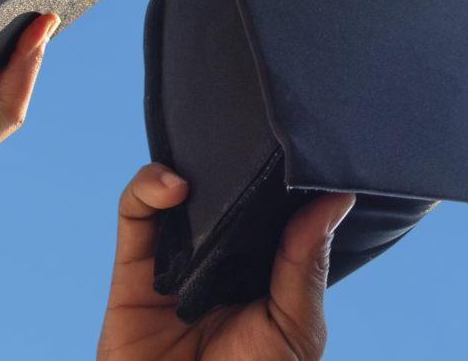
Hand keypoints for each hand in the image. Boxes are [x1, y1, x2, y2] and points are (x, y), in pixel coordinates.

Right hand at [97, 164, 350, 360]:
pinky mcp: (131, 275)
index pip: (270, 209)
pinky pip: (134, 217)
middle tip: (254, 138)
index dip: (280, 177)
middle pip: (221, 194)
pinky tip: (174, 185)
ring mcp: (175, 266)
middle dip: (233, 160)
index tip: (299, 146)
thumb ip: (306, 266)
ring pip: (175, 194)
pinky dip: (147, 188)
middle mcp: (220, 263)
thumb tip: (336, 199)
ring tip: (214, 158)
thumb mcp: (294, 330)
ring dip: (189, 163)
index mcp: (264, 272)